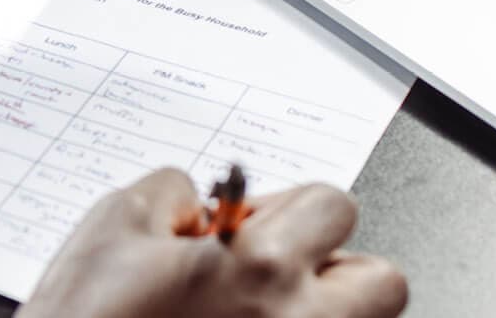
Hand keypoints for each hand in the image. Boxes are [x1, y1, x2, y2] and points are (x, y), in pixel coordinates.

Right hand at [17, 170, 404, 317]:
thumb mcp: (114, 224)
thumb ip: (172, 191)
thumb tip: (198, 199)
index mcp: (259, 266)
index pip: (331, 205)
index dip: (287, 210)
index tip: (252, 228)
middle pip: (381, 280)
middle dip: (333, 267)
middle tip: (277, 276)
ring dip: (326, 313)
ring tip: (265, 315)